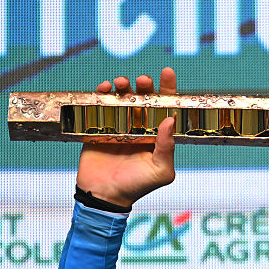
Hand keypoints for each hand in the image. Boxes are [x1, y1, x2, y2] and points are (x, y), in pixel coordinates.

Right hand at [75, 69, 176, 207]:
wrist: (104, 195)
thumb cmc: (136, 186)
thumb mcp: (161, 171)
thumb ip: (167, 147)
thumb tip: (170, 120)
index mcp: (157, 135)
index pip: (165, 108)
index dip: (168, 89)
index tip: (167, 72)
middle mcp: (140, 127)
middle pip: (144, 98)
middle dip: (145, 85)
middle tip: (143, 81)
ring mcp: (119, 125)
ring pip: (123, 97)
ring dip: (124, 86)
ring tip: (122, 83)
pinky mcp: (97, 126)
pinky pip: (100, 104)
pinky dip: (102, 93)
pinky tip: (105, 88)